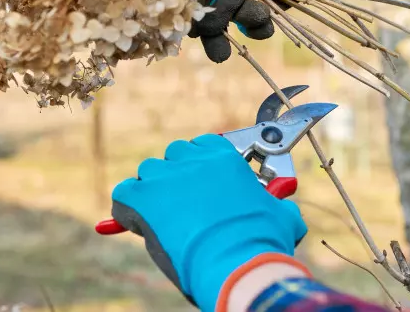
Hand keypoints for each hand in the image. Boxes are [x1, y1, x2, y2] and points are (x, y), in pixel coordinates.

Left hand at [111, 134, 306, 311]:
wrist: (237, 264)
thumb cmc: (262, 242)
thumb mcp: (281, 217)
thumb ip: (279, 206)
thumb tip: (286, 212)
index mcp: (225, 158)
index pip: (204, 145)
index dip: (201, 165)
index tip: (204, 184)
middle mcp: (193, 160)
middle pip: (175, 154)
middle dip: (178, 176)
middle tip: (185, 203)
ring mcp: (166, 177)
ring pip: (149, 171)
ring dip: (154, 190)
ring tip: (164, 217)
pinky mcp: (143, 198)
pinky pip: (123, 193)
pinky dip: (126, 207)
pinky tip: (137, 222)